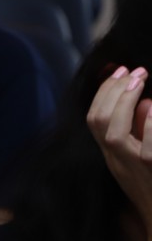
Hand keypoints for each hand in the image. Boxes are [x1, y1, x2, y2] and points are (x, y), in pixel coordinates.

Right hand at [87, 65, 151, 227]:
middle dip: (113, 91)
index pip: (94, 119)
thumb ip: (141, 130)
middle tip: (134, 71)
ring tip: (142, 81)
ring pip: (114, 134)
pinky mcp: (151, 169)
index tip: (119, 71)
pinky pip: (147, 145)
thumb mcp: (143, 158)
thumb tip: (145, 101)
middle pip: (98, 123)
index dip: (104, 92)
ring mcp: (133, 167)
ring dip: (126, 102)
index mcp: (113, 155)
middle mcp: (117, 161)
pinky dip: (150, 124)